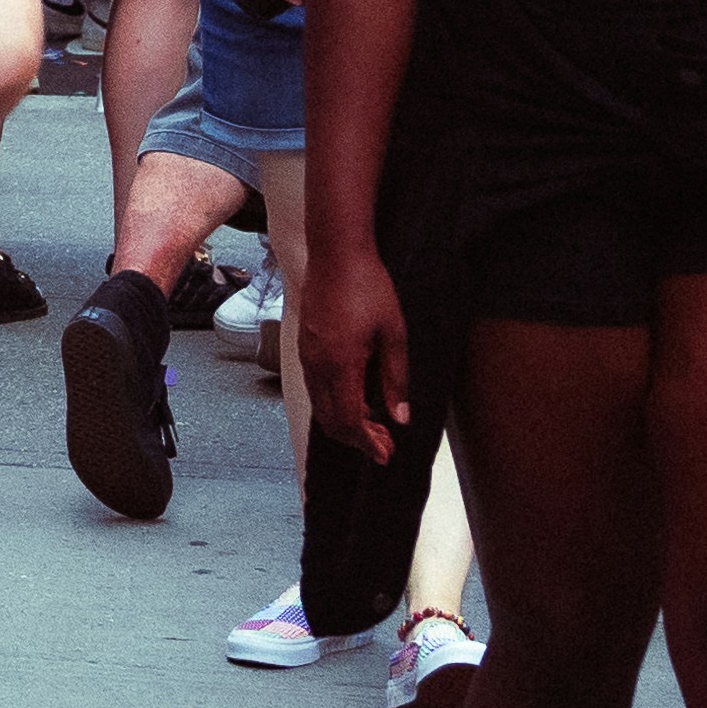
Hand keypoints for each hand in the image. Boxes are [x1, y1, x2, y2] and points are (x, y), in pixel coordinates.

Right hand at [288, 251, 412, 466]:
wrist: (336, 253)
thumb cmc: (369, 288)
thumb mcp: (394, 334)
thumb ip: (395, 379)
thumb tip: (399, 417)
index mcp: (341, 364)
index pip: (349, 419)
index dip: (367, 442)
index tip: (387, 454)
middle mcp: (317, 365)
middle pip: (330, 420)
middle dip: (356, 439)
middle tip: (383, 446)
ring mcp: (308, 356)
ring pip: (321, 406)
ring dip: (346, 422)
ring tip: (374, 426)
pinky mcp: (306, 347)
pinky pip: (316, 388)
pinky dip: (335, 403)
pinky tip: (357, 399)